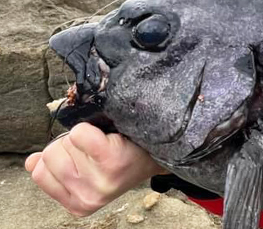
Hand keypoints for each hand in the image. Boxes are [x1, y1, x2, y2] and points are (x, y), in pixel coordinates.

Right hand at [25, 122, 166, 216]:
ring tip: (103, 144)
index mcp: (78, 205)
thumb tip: (32, 162)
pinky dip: (89, 129)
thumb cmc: (119, 159)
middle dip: (67, 145)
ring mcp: (100, 181)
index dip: (55, 157)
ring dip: (80, 136)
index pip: (40, 173)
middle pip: (50, 157)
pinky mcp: (111, 161)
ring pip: (65, 144)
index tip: (78, 157)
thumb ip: (56, 169)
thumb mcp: (87, 172)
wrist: (157, 154)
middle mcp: (88, 198)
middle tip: (93, 149)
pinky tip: (107, 137)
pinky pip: (80, 134)